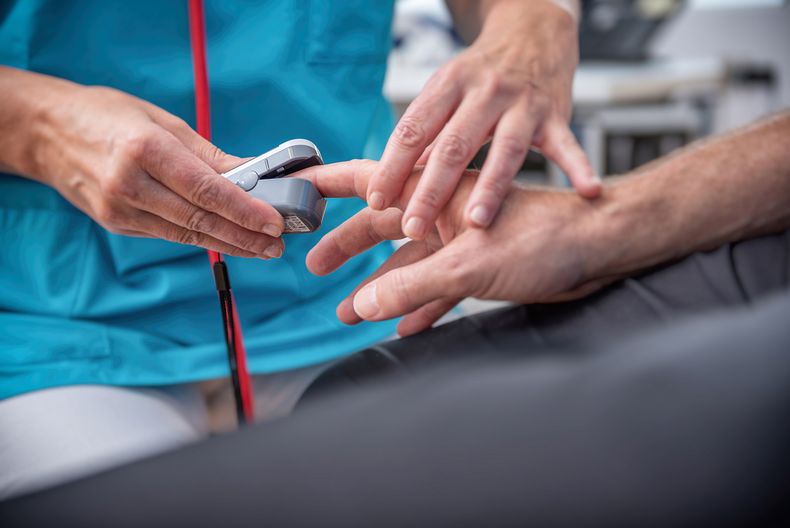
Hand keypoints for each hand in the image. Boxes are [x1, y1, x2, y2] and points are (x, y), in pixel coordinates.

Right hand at [23, 79, 284, 257]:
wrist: (48, 132)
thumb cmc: (109, 116)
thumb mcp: (163, 122)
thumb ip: (209, 155)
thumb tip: (254, 174)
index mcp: (145, 150)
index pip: (206, 190)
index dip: (244, 210)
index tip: (274, 223)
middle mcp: (130, 184)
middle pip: (199, 219)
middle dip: (244, 236)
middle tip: (276, 245)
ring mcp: (120, 209)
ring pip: (186, 233)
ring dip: (229, 244)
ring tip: (261, 249)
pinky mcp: (117, 224)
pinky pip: (168, 233)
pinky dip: (201, 236)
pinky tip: (227, 239)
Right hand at [298, 160, 602, 335]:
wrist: (598, 251)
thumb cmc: (545, 237)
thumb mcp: (468, 265)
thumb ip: (414, 286)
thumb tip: (365, 303)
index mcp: (436, 194)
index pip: (371, 181)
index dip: (331, 185)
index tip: (300, 188)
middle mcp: (444, 214)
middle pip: (382, 227)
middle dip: (347, 247)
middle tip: (316, 265)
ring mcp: (461, 242)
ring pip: (408, 265)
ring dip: (380, 288)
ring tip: (350, 311)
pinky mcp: (480, 268)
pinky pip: (439, 289)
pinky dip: (420, 306)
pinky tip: (403, 326)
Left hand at [366, 0, 598, 240]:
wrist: (533, 35)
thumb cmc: (481, 77)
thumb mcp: (446, 95)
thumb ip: (426, 139)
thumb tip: (395, 185)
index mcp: (447, 87)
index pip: (414, 129)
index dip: (392, 165)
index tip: (376, 200)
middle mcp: (483, 92)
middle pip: (453, 146)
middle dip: (431, 190)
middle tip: (413, 226)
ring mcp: (521, 104)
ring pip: (504, 149)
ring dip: (491, 188)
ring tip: (476, 223)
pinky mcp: (555, 114)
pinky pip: (567, 144)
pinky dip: (578, 166)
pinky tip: (587, 190)